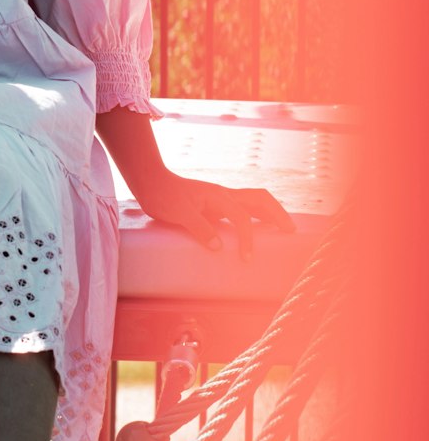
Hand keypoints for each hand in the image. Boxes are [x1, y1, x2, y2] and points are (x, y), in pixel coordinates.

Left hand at [133, 172, 295, 258]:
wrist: (150, 182)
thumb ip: (199, 228)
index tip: (247, 258)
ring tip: (284, 229)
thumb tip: (219, 247)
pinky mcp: (215, 205)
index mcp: (217, 196)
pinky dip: (255, 217)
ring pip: (254, 201)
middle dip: (277, 214)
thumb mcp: (179, 212)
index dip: (248, 238)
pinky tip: (257, 229)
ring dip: (271, 213)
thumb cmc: (163, 195)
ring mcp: (220, 199)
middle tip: (290, 231)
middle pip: (259, 199)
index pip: (242, 217)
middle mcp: (223, 195)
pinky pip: (242, 209)